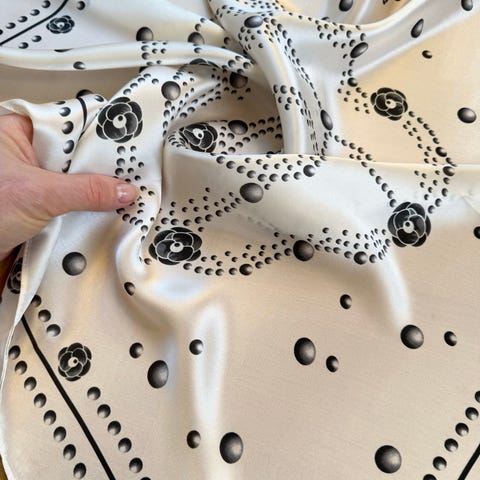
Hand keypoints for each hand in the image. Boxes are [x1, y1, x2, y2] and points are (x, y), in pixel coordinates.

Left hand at [0, 113, 136, 261]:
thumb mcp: (38, 195)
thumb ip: (85, 191)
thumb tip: (122, 190)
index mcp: (18, 134)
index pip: (71, 124)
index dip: (101, 135)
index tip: (129, 148)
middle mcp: (27, 156)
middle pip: (77, 155)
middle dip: (102, 169)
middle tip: (130, 176)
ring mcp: (35, 183)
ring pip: (75, 181)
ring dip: (95, 193)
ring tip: (120, 197)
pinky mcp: (40, 207)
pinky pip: (71, 203)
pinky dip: (85, 211)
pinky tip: (102, 214)